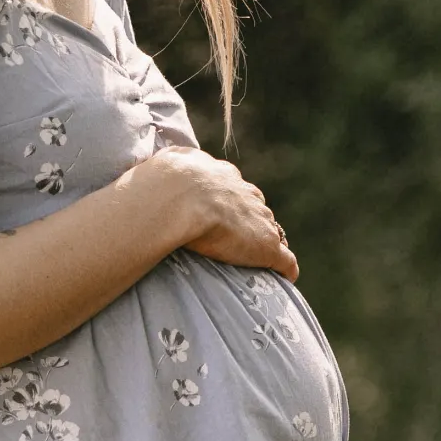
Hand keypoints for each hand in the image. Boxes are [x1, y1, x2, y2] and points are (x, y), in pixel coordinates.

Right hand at [141, 149, 297, 279]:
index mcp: (223, 177)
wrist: (176, 199)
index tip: (225, 215)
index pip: (236, 190)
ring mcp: (259, 221)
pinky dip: (285, 268)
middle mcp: (246, 195)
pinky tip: (285, 278)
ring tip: (259, 259)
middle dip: (252, 221)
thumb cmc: (165, 183)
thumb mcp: (170, 162)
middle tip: (242, 238)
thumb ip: (174, 163)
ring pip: (271, 231)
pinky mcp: (265, 246)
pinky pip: (285, 260)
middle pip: (257, 209)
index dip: (232, 204)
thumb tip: (155, 163)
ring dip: (266, 242)